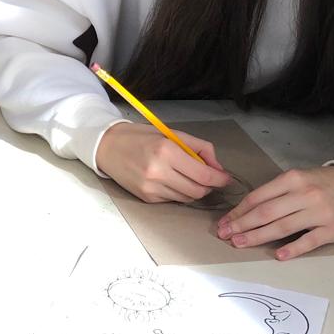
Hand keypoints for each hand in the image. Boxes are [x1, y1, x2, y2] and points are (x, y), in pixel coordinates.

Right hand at [95, 121, 231, 202]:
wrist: (108, 147)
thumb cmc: (141, 137)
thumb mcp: (171, 134)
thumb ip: (199, 148)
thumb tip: (218, 167)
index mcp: (166, 151)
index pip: (203, 174)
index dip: (219, 179)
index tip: (225, 178)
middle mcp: (158, 172)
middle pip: (198, 191)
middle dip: (208, 186)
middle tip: (209, 177)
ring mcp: (151, 187)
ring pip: (187, 198)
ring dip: (194, 190)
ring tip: (187, 176)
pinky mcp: (147, 197)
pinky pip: (172, 199)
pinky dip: (177, 192)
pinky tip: (170, 180)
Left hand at [217, 165, 333, 259]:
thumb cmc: (323, 184)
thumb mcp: (299, 179)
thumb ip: (277, 192)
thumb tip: (247, 211)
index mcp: (292, 179)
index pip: (259, 197)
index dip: (239, 211)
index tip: (225, 222)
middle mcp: (304, 194)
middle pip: (266, 212)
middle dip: (242, 225)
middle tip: (225, 235)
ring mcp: (318, 212)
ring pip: (282, 227)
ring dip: (258, 236)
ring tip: (241, 243)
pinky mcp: (331, 229)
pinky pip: (308, 241)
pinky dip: (292, 248)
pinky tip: (278, 255)